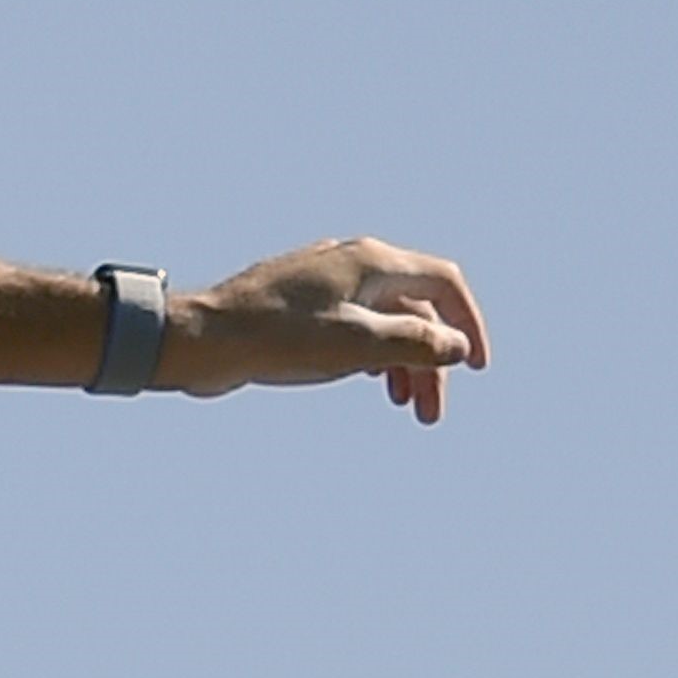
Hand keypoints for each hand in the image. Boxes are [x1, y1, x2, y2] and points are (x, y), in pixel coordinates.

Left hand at [163, 238, 489, 423]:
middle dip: (431, 360)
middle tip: (429, 415)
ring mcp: (325, 284)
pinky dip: (372, 354)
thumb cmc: (275, 339)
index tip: (477, 368)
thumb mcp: (356, 346)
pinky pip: (354, 327)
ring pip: (384, 320)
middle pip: (415, 308)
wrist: (200, 339)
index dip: (469, 323)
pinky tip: (370, 381)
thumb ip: (414, 343)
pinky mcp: (301, 308)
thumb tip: (457, 346)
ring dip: (402, 362)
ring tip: (403, 407)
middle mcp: (351, 264)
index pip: (443, 284)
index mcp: (371, 262)